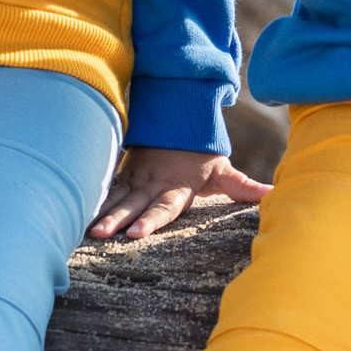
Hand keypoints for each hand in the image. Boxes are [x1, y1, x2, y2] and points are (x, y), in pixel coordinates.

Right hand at [87, 147, 271, 241]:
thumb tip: (273, 196)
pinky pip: (107, 187)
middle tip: (99, 234)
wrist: (178, 116)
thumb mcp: (223, 169)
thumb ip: (243, 187)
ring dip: (101, 211)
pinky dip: (93, 199)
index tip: (135, 234)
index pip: (163, 207)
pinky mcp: (124, 172)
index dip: (150, 220)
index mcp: (176, 186)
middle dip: (116, 218)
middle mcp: (153, 183)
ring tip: (86, 228)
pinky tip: (78, 213)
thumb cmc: (202, 151)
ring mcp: (135, 177)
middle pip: (133, 204)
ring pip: (116, 196)